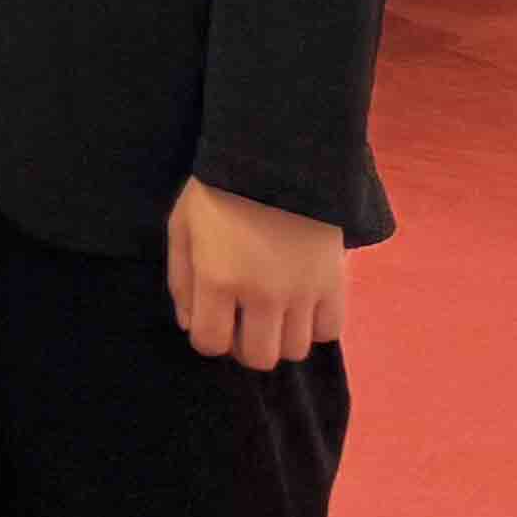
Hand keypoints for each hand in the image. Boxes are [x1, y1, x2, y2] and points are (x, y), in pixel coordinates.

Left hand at [168, 175, 347, 367]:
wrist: (276, 157)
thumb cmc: (218, 190)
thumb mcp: (182, 228)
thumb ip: (181, 281)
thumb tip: (190, 326)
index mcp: (218, 279)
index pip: (211, 344)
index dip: (208, 338)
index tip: (211, 321)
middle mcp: (262, 294)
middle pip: (258, 358)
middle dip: (244, 346)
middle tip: (243, 322)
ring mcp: (303, 292)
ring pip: (294, 350)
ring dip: (279, 337)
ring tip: (272, 312)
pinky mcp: (335, 283)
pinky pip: (330, 331)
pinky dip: (314, 326)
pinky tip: (301, 305)